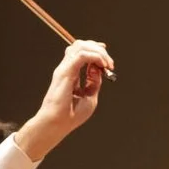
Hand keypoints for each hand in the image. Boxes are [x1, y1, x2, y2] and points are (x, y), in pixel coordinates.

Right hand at [19, 38, 115, 157]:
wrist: (59, 123)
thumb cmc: (72, 114)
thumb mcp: (89, 96)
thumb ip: (94, 81)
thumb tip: (99, 68)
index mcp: (71, 73)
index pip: (81, 52)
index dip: (95, 50)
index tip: (107, 59)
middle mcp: (66, 68)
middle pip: (81, 45)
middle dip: (98, 49)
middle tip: (109, 63)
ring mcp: (65, 69)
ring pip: (80, 46)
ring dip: (98, 52)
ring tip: (107, 64)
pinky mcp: (65, 72)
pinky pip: (81, 56)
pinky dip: (94, 57)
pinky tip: (102, 65)